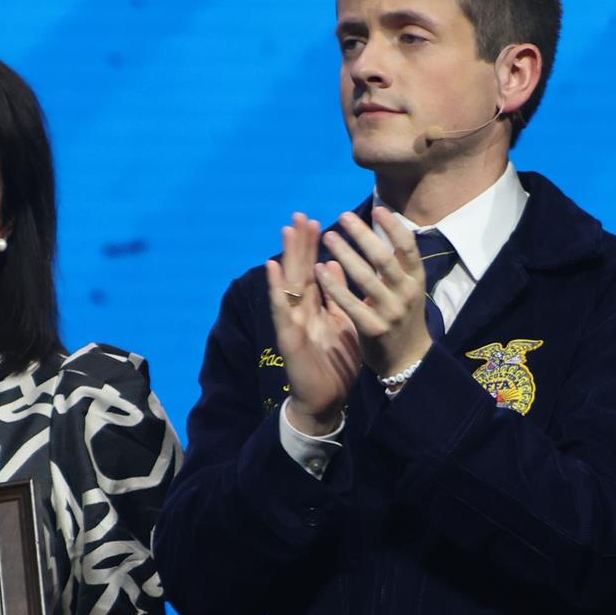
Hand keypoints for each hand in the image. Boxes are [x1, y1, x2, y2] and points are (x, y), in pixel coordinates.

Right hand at [268, 213, 359, 432]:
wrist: (328, 400)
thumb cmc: (336, 363)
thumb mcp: (342, 323)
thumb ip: (337, 296)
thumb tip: (333, 265)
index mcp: (316, 307)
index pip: (313, 271)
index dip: (313, 247)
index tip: (316, 220)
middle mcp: (301, 310)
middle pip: (299, 271)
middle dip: (299, 244)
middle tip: (299, 215)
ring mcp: (293, 322)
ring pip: (289, 285)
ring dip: (287, 257)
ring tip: (286, 231)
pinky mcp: (288, 338)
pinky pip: (282, 310)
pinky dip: (277, 289)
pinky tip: (272, 269)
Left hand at [319, 208, 434, 378]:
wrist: (407, 360)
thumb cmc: (403, 317)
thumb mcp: (405, 289)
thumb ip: (393, 264)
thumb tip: (378, 229)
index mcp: (416, 280)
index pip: (408, 247)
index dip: (394, 227)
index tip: (377, 209)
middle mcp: (407, 293)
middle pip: (384, 258)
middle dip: (363, 235)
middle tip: (344, 216)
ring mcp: (391, 312)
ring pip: (366, 278)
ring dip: (346, 254)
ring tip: (329, 237)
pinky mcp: (374, 329)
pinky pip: (350, 303)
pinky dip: (334, 285)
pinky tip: (320, 269)